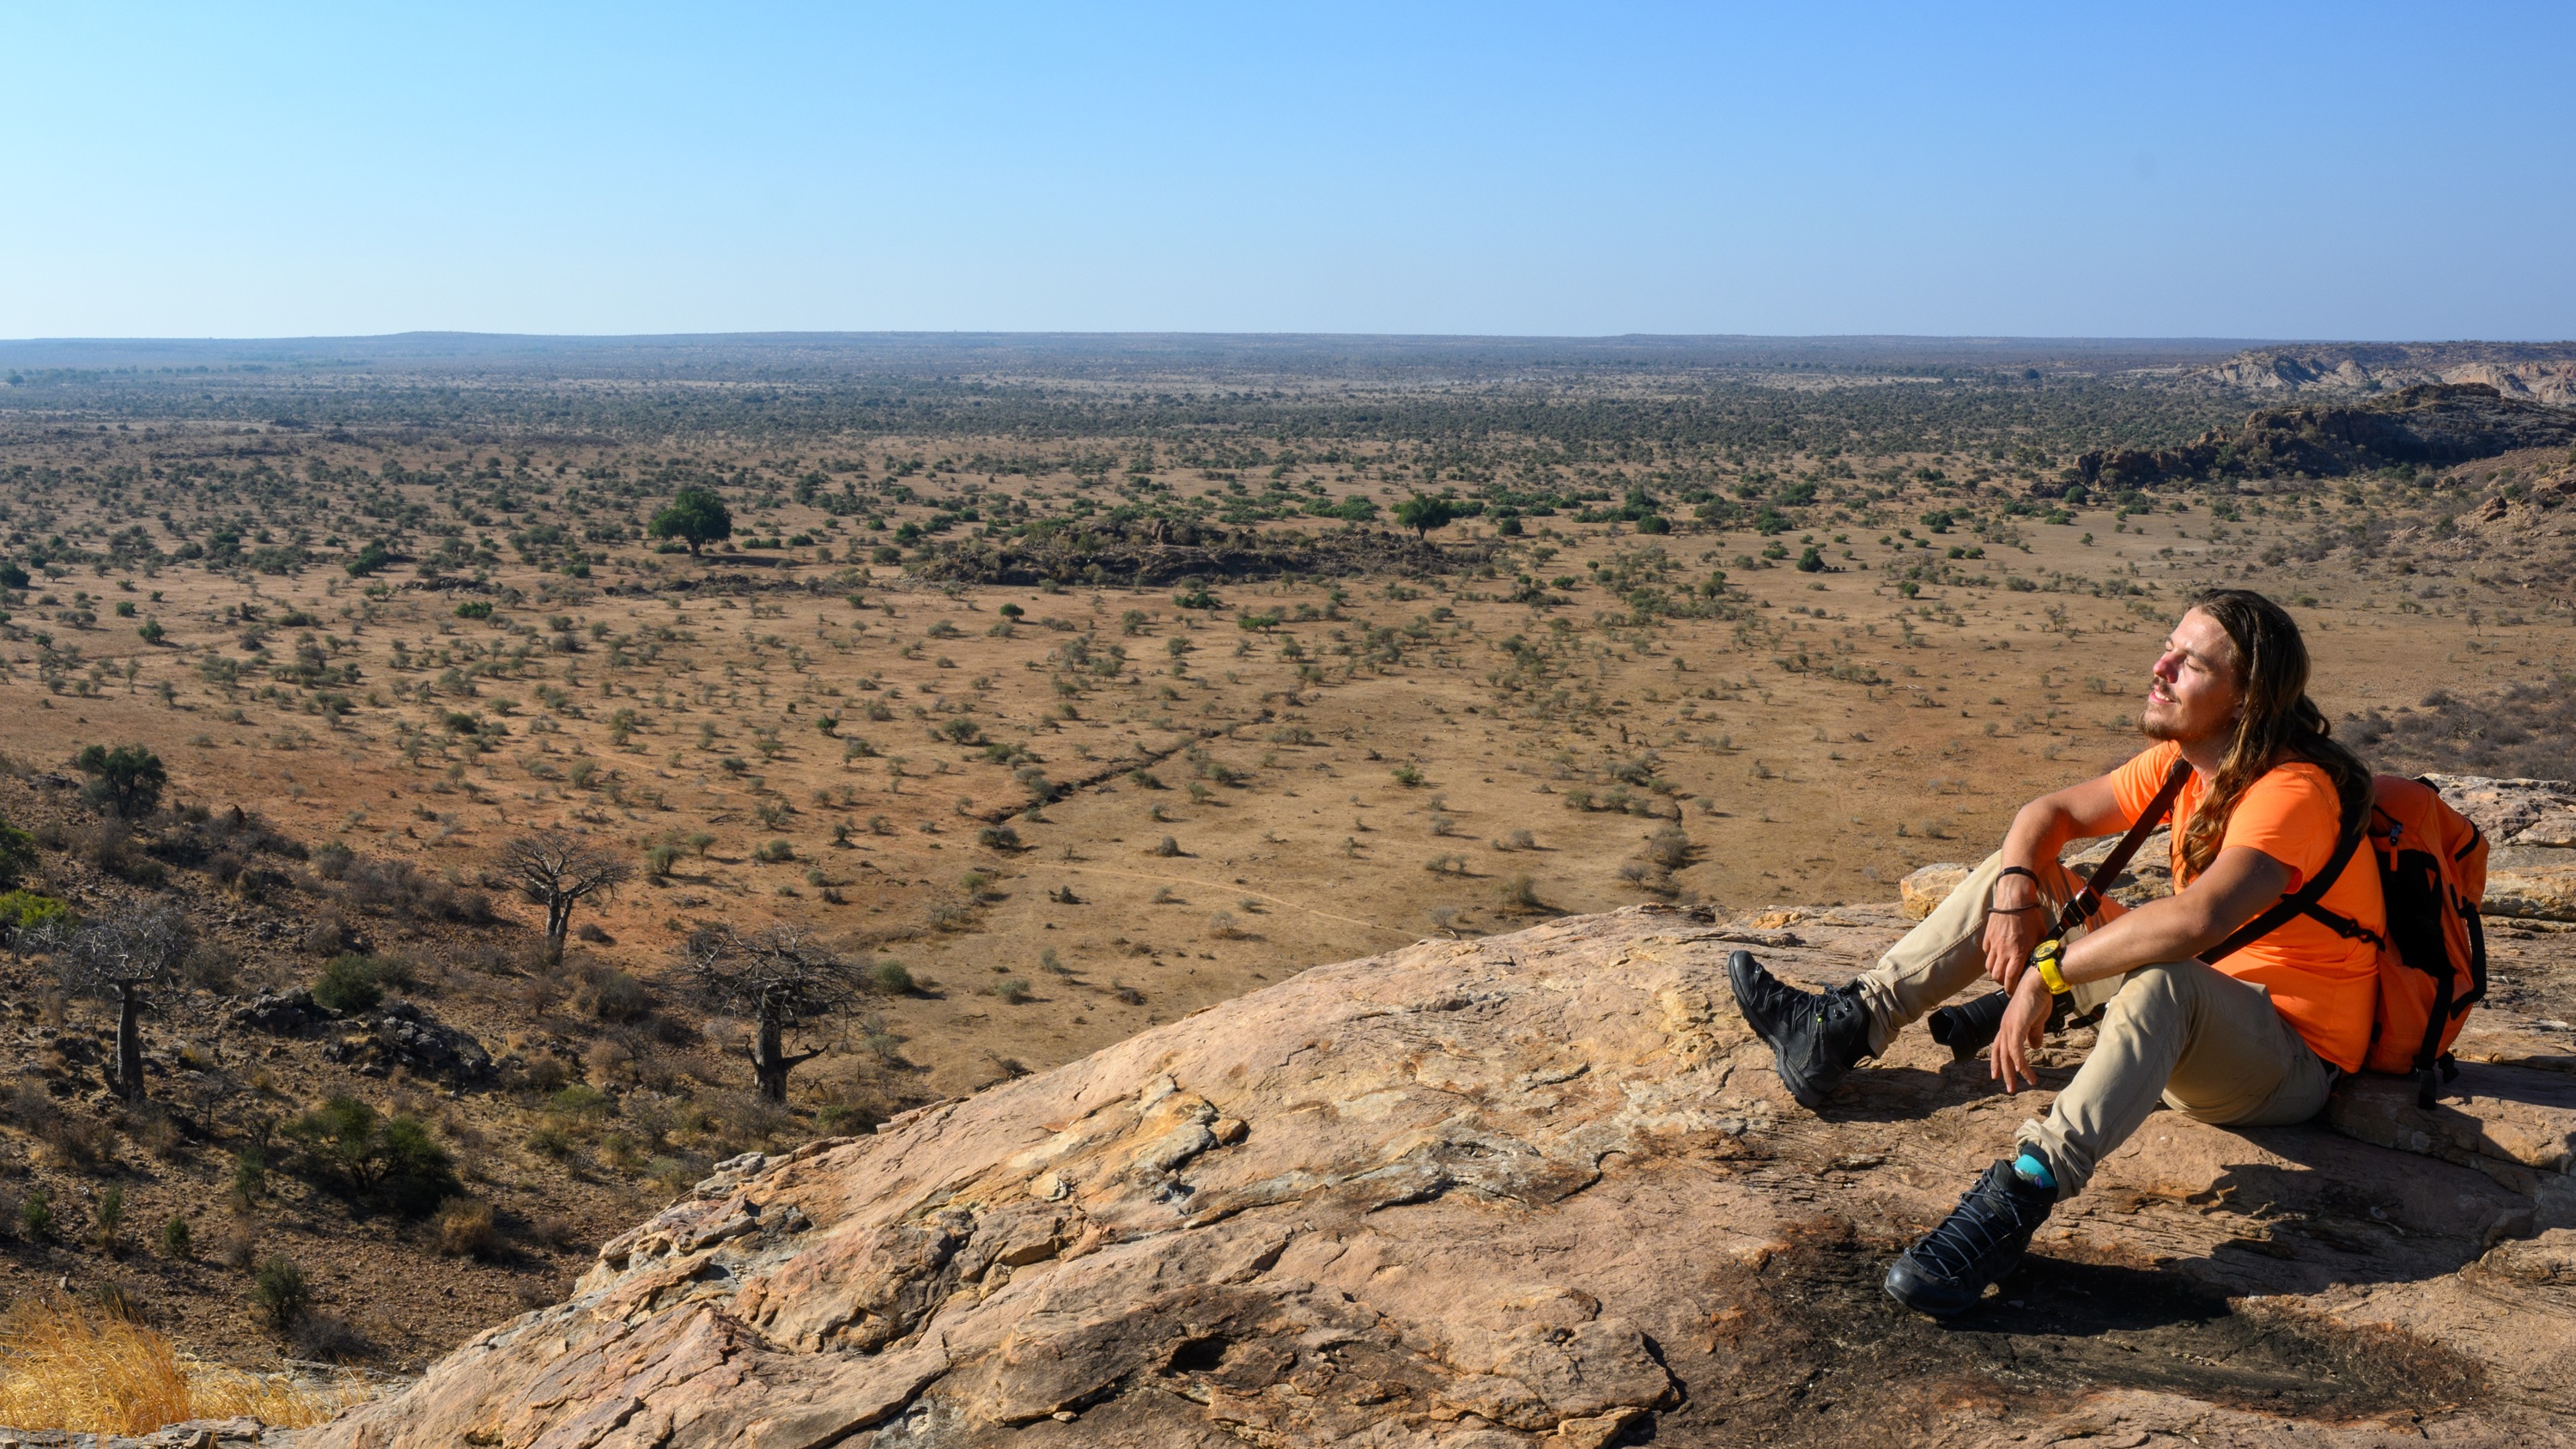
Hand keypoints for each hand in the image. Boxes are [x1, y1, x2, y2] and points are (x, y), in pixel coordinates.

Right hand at [1982, 873, 2045, 989]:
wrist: (2015, 900)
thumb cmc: (2030, 917)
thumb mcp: (2041, 935)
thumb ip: (2040, 949)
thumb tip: (2044, 960)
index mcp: (2018, 952)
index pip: (2011, 978)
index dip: (2011, 988)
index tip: (2013, 992)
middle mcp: (2004, 951)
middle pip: (1997, 976)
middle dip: (2002, 982)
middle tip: (2008, 983)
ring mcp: (1994, 944)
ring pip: (1989, 967)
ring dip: (1995, 972)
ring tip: (2002, 971)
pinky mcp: (1988, 937)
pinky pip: (1986, 953)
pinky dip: (1991, 957)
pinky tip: (1998, 955)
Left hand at [1990, 971, 2054, 1094]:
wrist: (2040, 982)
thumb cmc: (2039, 998)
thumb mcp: (2037, 1020)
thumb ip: (2034, 1034)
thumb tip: (2034, 1047)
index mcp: (2008, 1025)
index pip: (1999, 1046)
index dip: (1997, 1061)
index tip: (1997, 1075)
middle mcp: (2005, 1027)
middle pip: (2000, 1054)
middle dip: (2004, 1072)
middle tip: (2009, 1088)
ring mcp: (2009, 1027)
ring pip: (2007, 1055)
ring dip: (2014, 1072)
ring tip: (2020, 1085)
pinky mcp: (2017, 1027)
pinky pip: (2016, 1050)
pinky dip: (2019, 1062)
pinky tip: (2024, 1072)